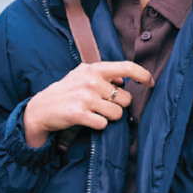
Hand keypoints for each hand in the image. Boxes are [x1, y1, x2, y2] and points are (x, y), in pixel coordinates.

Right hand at [23, 61, 154, 147]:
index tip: (151, 83)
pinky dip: (99, 125)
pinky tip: (88, 120)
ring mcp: (85, 97)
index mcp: (94, 68)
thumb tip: (124, 79)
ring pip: (117, 113)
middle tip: (103, 106)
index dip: (143, 75)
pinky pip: (104, 124)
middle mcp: (91, 80)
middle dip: (118, 105)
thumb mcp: (82, 75)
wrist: (41, 108)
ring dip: (110, 117)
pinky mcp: (79, 114)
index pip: (127, 67)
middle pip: (125, 98)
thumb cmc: (66, 91)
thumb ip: (104, 74)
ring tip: (95, 113)